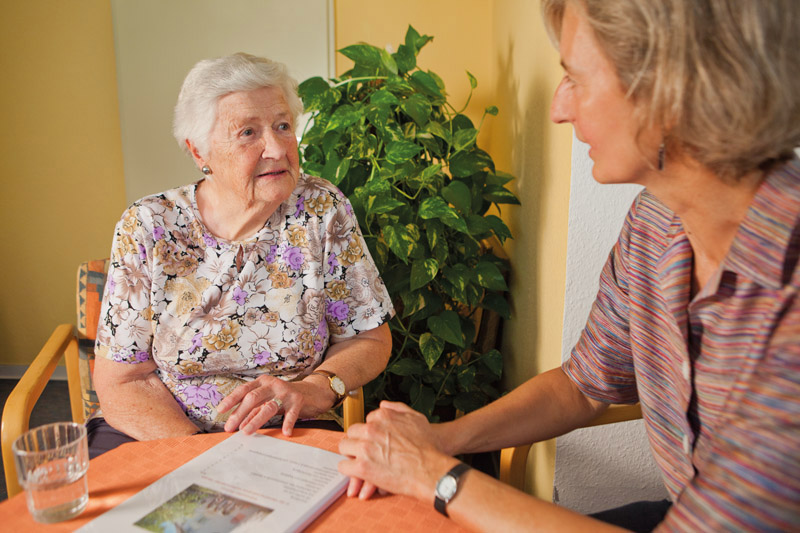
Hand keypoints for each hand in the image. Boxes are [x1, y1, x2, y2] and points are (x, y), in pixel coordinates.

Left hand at [217, 375, 330, 435]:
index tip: (220, 411)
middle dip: (239, 413)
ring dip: (256, 420)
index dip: (231, 400)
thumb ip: (254, 410)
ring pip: (268, 406)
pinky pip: (291, 413)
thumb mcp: (267, 401)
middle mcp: (272, 385)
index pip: (243, 390)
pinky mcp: (298, 400)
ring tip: (246, 432)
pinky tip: (285, 432)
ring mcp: (285, 392)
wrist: (311, 392)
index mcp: (262, 382)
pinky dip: (287, 423)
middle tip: (230, 428)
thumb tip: (239, 425)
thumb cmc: (284, 398)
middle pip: (252, 398)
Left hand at [338, 401, 456, 500]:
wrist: (431, 471)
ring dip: (351, 454)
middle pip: (352, 432)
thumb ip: (398, 408)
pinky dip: (349, 470)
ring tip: (359, 461)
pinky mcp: (362, 467)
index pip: (366, 421)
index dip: (370, 432)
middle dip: (358, 441)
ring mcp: (365, 448)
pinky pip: (343, 466)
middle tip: (365, 451)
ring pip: (344, 446)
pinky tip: (358, 473)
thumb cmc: (428, 447)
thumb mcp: (417, 419)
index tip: (375, 441)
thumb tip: (383, 404)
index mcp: (383, 417)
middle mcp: (372, 429)